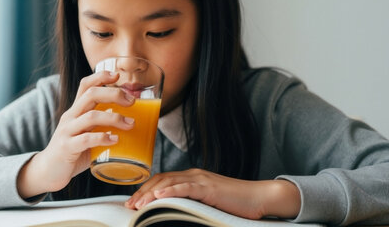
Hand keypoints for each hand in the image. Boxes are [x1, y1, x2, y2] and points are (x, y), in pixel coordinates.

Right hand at [17, 71, 135, 198]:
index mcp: (76, 111)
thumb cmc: (73, 152)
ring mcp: (67, 131)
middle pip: (91, 94)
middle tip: (132, 102)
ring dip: (114, 118)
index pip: (85, 85)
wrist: (47, 172)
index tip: (118, 75)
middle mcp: (70, 117)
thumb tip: (131, 122)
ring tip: (130, 124)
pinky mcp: (67, 148)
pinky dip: (103, 138)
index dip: (101, 76)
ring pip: (91, 116)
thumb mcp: (87, 133)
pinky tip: (115, 140)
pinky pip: (86, 139)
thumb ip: (102, 126)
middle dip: (114, 94)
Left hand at [124, 169, 300, 219]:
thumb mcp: (208, 202)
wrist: (259, 197)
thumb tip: (173, 213)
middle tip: (129, 206)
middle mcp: (194, 175)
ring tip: (138, 204)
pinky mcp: (209, 188)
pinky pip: (186, 188)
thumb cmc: (236, 204)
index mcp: (192, 177)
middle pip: (161, 179)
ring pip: (169, 182)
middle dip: (143, 192)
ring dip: (151, 193)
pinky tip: (159, 196)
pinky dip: (170, 191)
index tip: (133, 202)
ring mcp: (201, 180)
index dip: (146, 189)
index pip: (162, 179)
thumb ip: (191, 203)